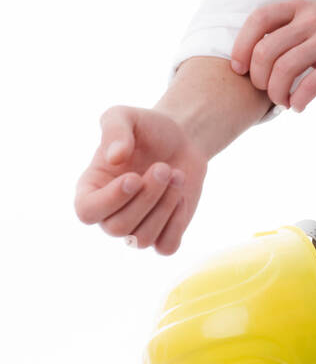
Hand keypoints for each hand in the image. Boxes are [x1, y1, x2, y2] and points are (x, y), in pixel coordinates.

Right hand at [74, 106, 207, 254]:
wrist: (181, 138)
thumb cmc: (146, 128)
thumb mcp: (125, 116)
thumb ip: (114, 130)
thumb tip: (115, 157)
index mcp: (90, 188)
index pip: (87, 212)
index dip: (110, 200)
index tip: (134, 178)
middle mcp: (109, 214)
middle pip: (119, 227)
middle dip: (147, 197)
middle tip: (164, 168)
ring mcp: (136, 227)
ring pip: (143, 239)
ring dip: (165, 207)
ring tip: (177, 175)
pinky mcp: (163, 234)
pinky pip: (166, 247)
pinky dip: (177, 224)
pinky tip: (181, 197)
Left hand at [229, 0, 315, 112]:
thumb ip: (290, 28)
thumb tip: (255, 55)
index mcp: (302, 8)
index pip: (259, 20)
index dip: (241, 46)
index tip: (238, 68)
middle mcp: (313, 20)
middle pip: (266, 51)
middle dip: (258, 78)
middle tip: (265, 90)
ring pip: (284, 70)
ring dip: (276, 93)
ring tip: (283, 101)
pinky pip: (310, 85)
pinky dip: (298, 101)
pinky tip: (299, 106)